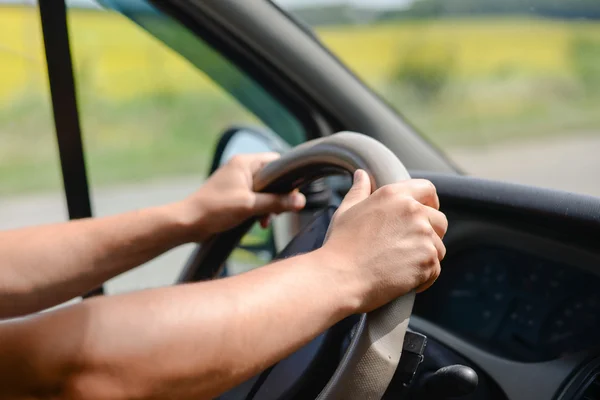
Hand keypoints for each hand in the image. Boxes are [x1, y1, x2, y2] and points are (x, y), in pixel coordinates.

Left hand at [179, 153, 305, 241]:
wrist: (188, 223)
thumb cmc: (215, 210)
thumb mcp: (250, 206)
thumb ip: (277, 202)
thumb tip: (301, 201)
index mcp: (244, 162)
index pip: (277, 161)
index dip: (288, 177)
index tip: (291, 194)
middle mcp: (241, 167)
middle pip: (272, 177)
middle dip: (278, 196)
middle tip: (278, 211)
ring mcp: (237, 181)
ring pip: (264, 189)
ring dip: (269, 205)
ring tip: (266, 220)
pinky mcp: (233, 194)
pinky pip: (254, 198)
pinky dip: (259, 208)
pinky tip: (259, 222)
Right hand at [319, 170, 447, 312]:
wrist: (342, 277)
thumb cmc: (340, 245)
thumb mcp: (347, 211)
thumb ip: (359, 190)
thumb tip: (361, 174)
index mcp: (394, 195)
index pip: (428, 189)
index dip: (430, 202)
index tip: (425, 213)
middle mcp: (413, 211)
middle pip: (440, 220)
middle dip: (431, 233)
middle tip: (411, 247)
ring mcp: (423, 236)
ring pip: (438, 247)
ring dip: (425, 257)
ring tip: (402, 267)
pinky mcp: (428, 260)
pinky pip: (435, 269)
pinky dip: (423, 277)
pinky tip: (403, 280)